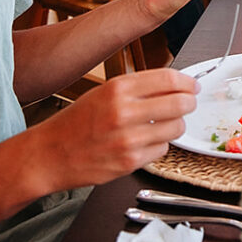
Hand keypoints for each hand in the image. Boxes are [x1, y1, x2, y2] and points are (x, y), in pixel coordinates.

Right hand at [31, 69, 199, 187]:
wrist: (48, 155)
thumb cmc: (76, 122)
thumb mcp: (105, 91)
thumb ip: (140, 86)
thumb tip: (176, 84)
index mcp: (118, 89)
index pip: (169, 79)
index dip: (188, 82)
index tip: (193, 85)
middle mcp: (124, 112)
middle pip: (180, 103)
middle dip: (189, 103)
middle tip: (187, 103)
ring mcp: (127, 139)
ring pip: (176, 127)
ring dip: (175, 125)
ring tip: (161, 124)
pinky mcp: (129, 162)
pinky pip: (162, 149)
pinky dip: (159, 145)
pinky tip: (144, 142)